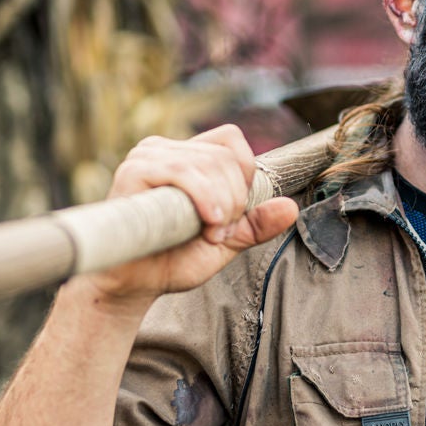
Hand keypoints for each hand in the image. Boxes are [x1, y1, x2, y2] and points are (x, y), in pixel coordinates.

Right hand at [75, 124, 299, 309]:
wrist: (134, 285)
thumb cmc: (172, 261)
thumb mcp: (226, 241)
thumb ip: (255, 224)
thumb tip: (291, 208)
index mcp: (186, 157)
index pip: (231, 140)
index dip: (244, 174)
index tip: (234, 214)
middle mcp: (165, 149)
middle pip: (225, 156)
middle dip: (235, 200)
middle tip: (218, 233)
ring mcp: (148, 156)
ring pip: (210, 163)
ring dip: (222, 205)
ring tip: (208, 234)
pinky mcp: (135, 170)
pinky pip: (183, 172)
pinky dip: (204, 198)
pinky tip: (205, 223)